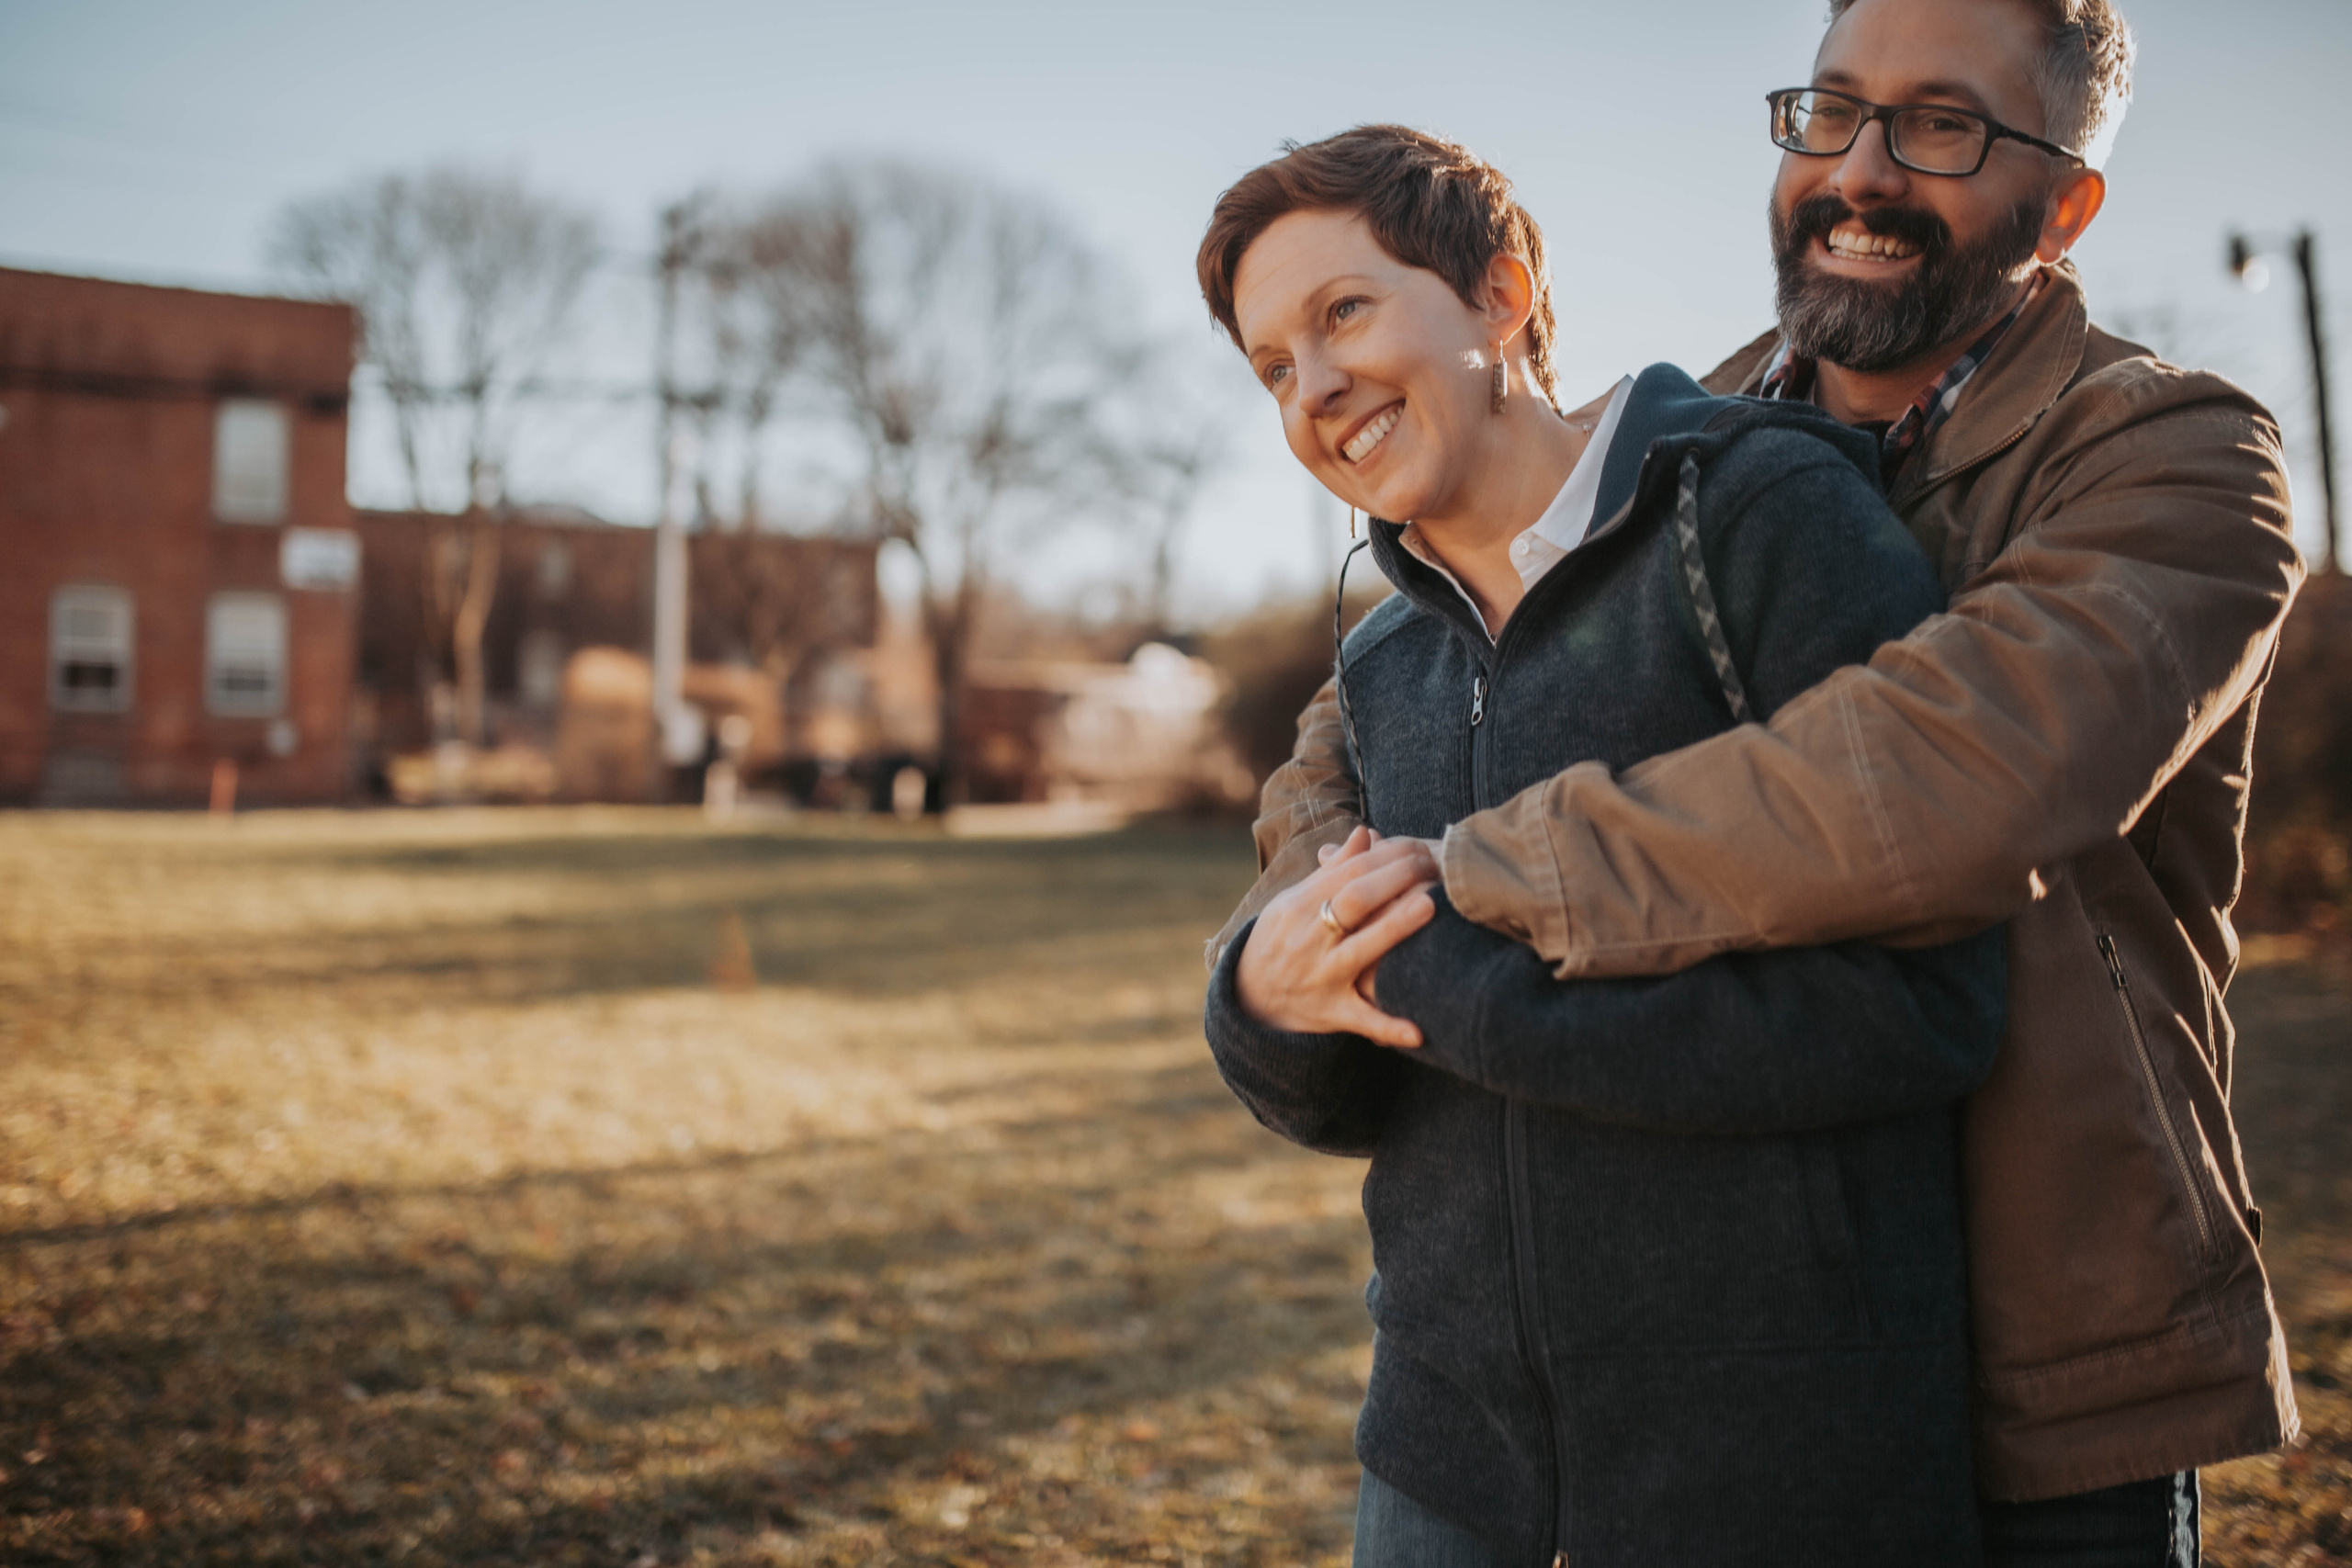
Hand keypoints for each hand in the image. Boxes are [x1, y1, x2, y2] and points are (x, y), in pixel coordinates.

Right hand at [1235, 827, 1439, 1045]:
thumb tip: (1365, 833)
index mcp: (1299, 906)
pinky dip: (1389, 1028)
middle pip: (1354, 900)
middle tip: (1433, 865)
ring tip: (1431, 904)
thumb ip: (1333, 871)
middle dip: (1395, 878)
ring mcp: (1320, 976)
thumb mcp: (1295, 901)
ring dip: (1395, 927)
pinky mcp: (1330, 1012)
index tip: (1417, 847)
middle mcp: (1308, 939)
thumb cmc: (1281, 939)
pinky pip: (1362, 1020)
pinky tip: (1419, 1032)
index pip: (1347, 871)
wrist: (1247, 997)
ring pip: (1359, 950)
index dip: (1386, 855)